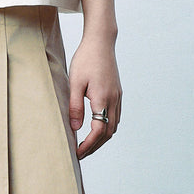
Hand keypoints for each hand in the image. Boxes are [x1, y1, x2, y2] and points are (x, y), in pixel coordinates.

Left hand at [68, 36, 121, 158]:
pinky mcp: (117, 91)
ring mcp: (117, 96)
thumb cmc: (85, 59)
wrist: (100, 41)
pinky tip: (97, 126)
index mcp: (102, 98)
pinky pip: (116, 115)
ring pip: (114, 125)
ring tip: (88, 143)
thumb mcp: (75, 81)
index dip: (89, 145)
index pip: (99, 131)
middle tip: (81, 152)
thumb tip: (75, 128)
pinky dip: (107, 126)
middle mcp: (114, 100)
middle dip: (95, 145)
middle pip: (108, 132)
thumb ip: (75, 105)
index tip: (78, 152)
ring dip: (102, 137)